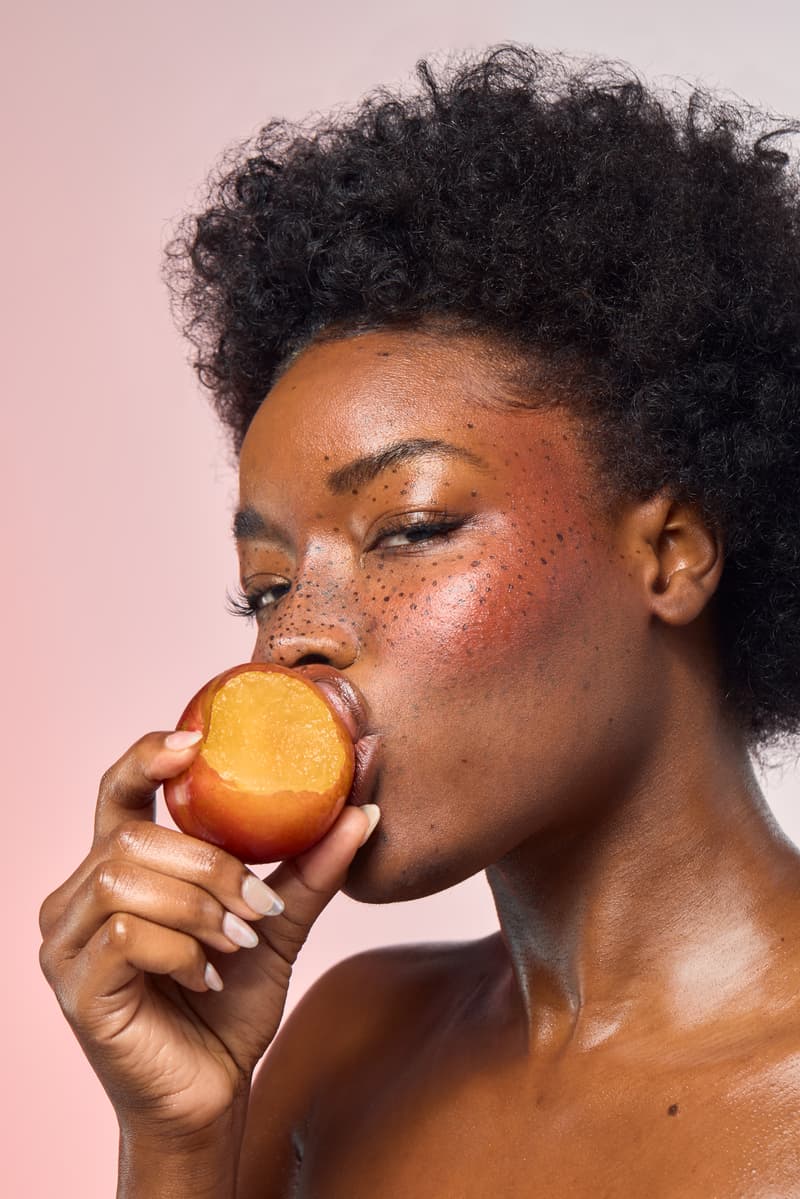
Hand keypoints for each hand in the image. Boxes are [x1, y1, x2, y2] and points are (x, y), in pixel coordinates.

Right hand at [39, 730, 377, 1139]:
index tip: (198, 742)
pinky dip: (181, 949)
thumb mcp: (277, 923)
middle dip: (210, 865)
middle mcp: (79, 895)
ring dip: (198, 907)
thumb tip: (365, 809)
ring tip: (237, 942)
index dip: (148, 757)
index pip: (118, 790)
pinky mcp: (74, 988)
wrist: (212, 1095)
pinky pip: (125, 936)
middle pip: (135, 836)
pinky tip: (207, 977)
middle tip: (257, 905)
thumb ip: (311, 867)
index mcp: (121, 866)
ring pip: (125, 880)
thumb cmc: (229, 1004)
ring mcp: (67, 942)